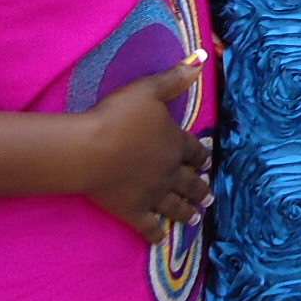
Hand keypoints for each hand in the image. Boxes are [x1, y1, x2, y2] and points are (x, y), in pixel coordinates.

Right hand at [81, 56, 211, 243]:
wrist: (91, 149)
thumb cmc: (119, 115)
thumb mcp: (149, 89)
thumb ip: (175, 77)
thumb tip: (201, 59)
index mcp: (175, 143)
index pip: (194, 150)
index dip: (202, 156)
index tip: (208, 162)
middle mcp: (169, 171)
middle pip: (190, 181)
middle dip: (200, 187)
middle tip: (208, 196)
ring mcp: (152, 194)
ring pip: (176, 205)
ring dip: (187, 211)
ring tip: (197, 217)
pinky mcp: (132, 211)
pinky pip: (149, 227)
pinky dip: (156, 234)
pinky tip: (162, 241)